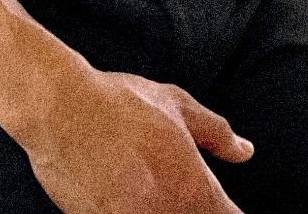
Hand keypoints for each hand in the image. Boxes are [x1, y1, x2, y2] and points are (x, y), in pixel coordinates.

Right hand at [19, 58, 254, 213]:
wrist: (62, 110)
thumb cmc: (119, 103)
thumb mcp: (176, 106)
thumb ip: (216, 133)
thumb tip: (245, 151)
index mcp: (194, 189)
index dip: (226, 212)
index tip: (217, 204)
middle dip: (190, 208)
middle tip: (168, 185)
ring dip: (157, 207)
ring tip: (144, 186)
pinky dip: (128, 210)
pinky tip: (122, 193)